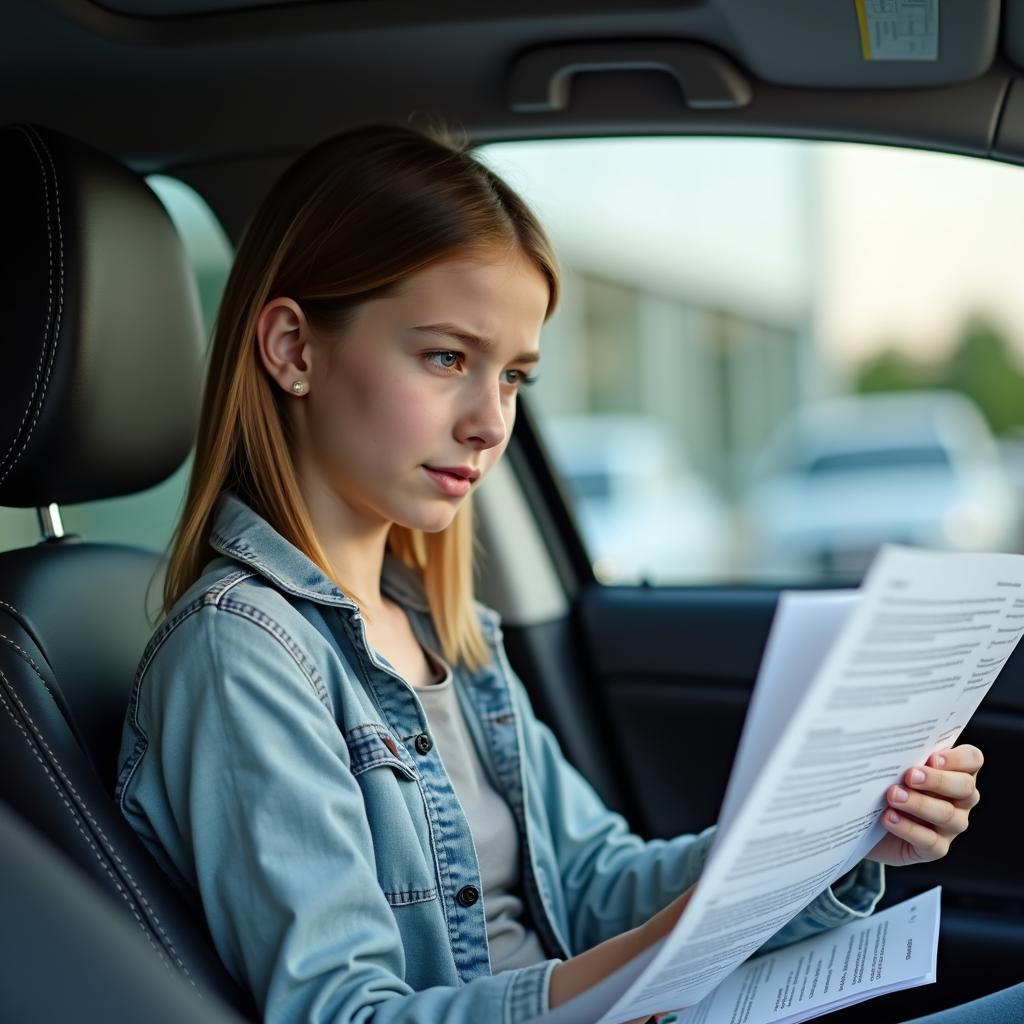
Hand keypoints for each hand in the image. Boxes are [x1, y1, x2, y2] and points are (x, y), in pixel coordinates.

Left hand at [867, 744, 982, 866]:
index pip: (972, 759)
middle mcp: (959, 799)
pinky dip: (908, 828)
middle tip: (910, 776)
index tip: (933, 758)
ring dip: (919, 804)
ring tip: (892, 796)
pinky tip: (889, 818)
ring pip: (948, 815)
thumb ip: (901, 753)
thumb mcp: (892, 765)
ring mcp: (951, 825)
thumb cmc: (882, 784)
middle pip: (965, 787)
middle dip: (937, 780)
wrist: (865, 821)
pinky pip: (930, 841)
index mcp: (954, 771)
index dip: (958, 759)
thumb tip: (888, 738)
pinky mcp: (936, 848)